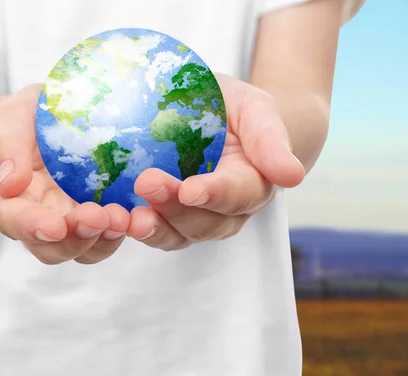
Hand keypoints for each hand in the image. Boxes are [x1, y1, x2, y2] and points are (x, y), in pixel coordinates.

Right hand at [0, 85, 129, 264]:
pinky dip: (120, 231)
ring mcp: (65, 223)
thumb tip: (10, 184)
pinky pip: (105, 236)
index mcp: (1, 199)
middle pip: (48, 249)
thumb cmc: (24, 119)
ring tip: (121, 218)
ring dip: (101, 240)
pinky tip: (136, 215)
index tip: (55, 225)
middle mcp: (32, 221)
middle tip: (98, 217)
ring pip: (81, 250)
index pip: (11, 220)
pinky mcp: (93, 219)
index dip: (31, 227)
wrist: (48, 122)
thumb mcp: (10, 118)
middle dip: (74, 239)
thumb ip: (5, 145)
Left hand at [127, 74, 304, 249]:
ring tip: (130, 219)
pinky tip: (116, 220)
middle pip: (206, 223)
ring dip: (155, 229)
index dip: (217, 195)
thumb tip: (292, 176)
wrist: (209, 115)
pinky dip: (137, 229)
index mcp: (252, 181)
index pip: (239, 194)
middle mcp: (226, 209)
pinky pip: (155, 231)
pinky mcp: (166, 217)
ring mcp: (195, 217)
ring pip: (179, 236)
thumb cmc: (232, 108)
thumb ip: (270, 137)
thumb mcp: (254, 107)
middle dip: (177, 209)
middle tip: (148, 184)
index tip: (193, 189)